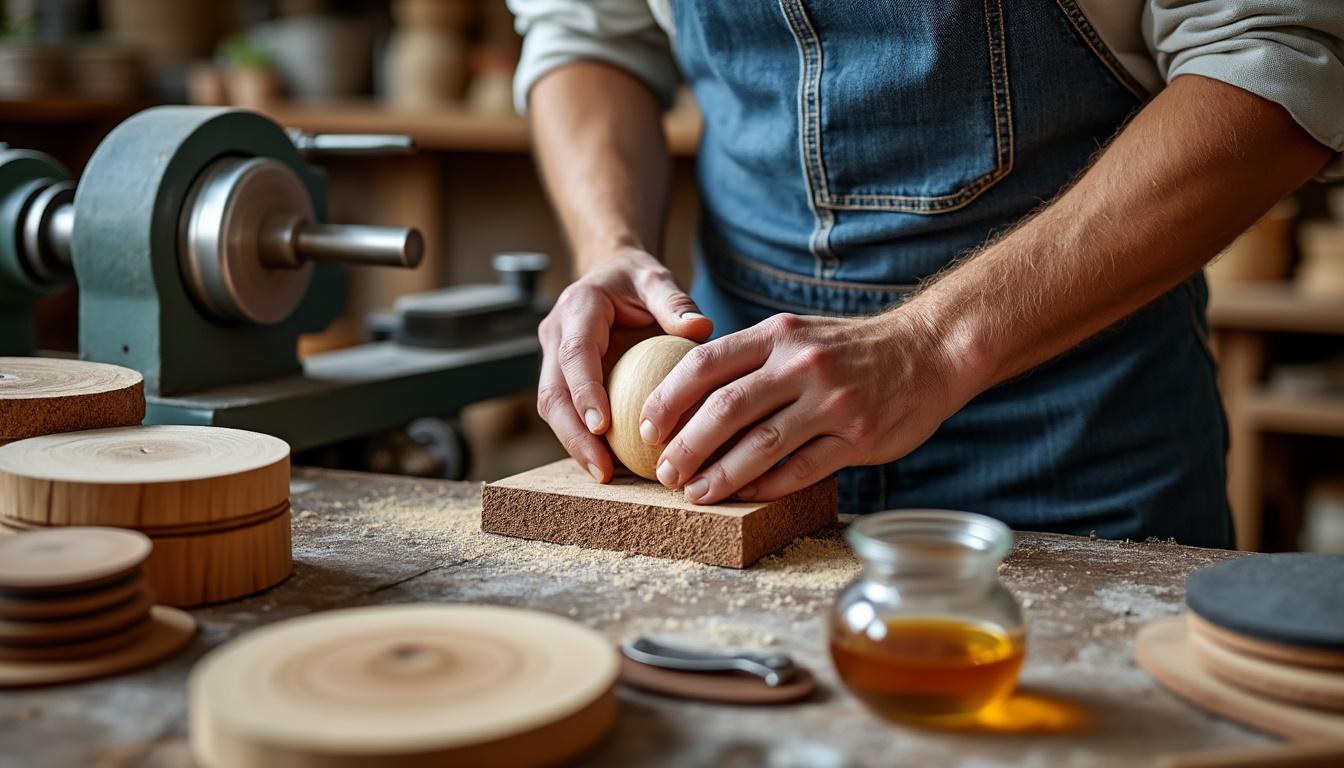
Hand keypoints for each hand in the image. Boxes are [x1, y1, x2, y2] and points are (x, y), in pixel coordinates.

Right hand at [537, 248, 713, 482]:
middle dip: (573, 435)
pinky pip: (567, 414)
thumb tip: (700, 330)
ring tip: (604, 476)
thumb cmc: (636, 280)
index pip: (575, 354)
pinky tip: (610, 467)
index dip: (584, 392)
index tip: (602, 426)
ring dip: (574, 445)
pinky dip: (583, 441)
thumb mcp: (657, 280)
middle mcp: (556, 335)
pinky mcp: (559, 379)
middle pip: (553, 392)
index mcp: (577, 309)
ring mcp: (552, 360)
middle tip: (601, 470)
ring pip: (552, 409)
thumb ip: (675, 302)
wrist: (609, 275)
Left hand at [640, 310, 971, 503]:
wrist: (930, 351)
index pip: (705, 364)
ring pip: (760, 444)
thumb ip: (752, 359)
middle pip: (725, 409)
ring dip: (720, 475)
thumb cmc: (852, 350)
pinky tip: (745, 497)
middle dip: (685, 445)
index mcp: (778, 336)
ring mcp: (832, 402)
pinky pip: (801, 469)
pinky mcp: (858, 437)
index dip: (668, 398)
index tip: (645, 427)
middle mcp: (802, 365)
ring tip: (694, 493)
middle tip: (663, 471)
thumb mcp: (799, 335)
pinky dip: (768, 486)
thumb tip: (689, 397)